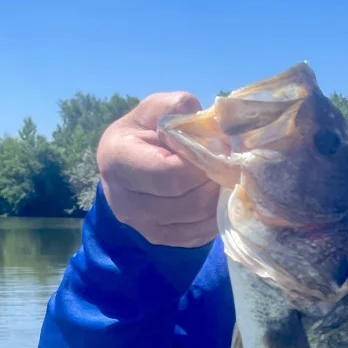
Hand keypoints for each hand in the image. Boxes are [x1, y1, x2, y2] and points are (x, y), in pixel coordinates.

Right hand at [96, 91, 220, 247]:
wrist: (131, 163)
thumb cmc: (147, 131)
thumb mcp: (156, 110)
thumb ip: (177, 108)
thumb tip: (210, 123)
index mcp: (117, 159)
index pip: (172, 173)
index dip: (202, 162)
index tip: (217, 147)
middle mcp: (122, 199)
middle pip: (189, 201)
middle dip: (215, 181)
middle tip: (229, 164)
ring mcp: (140, 225)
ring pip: (198, 219)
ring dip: (219, 198)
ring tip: (225, 178)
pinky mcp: (159, 239)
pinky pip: (199, 234)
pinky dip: (215, 216)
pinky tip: (217, 196)